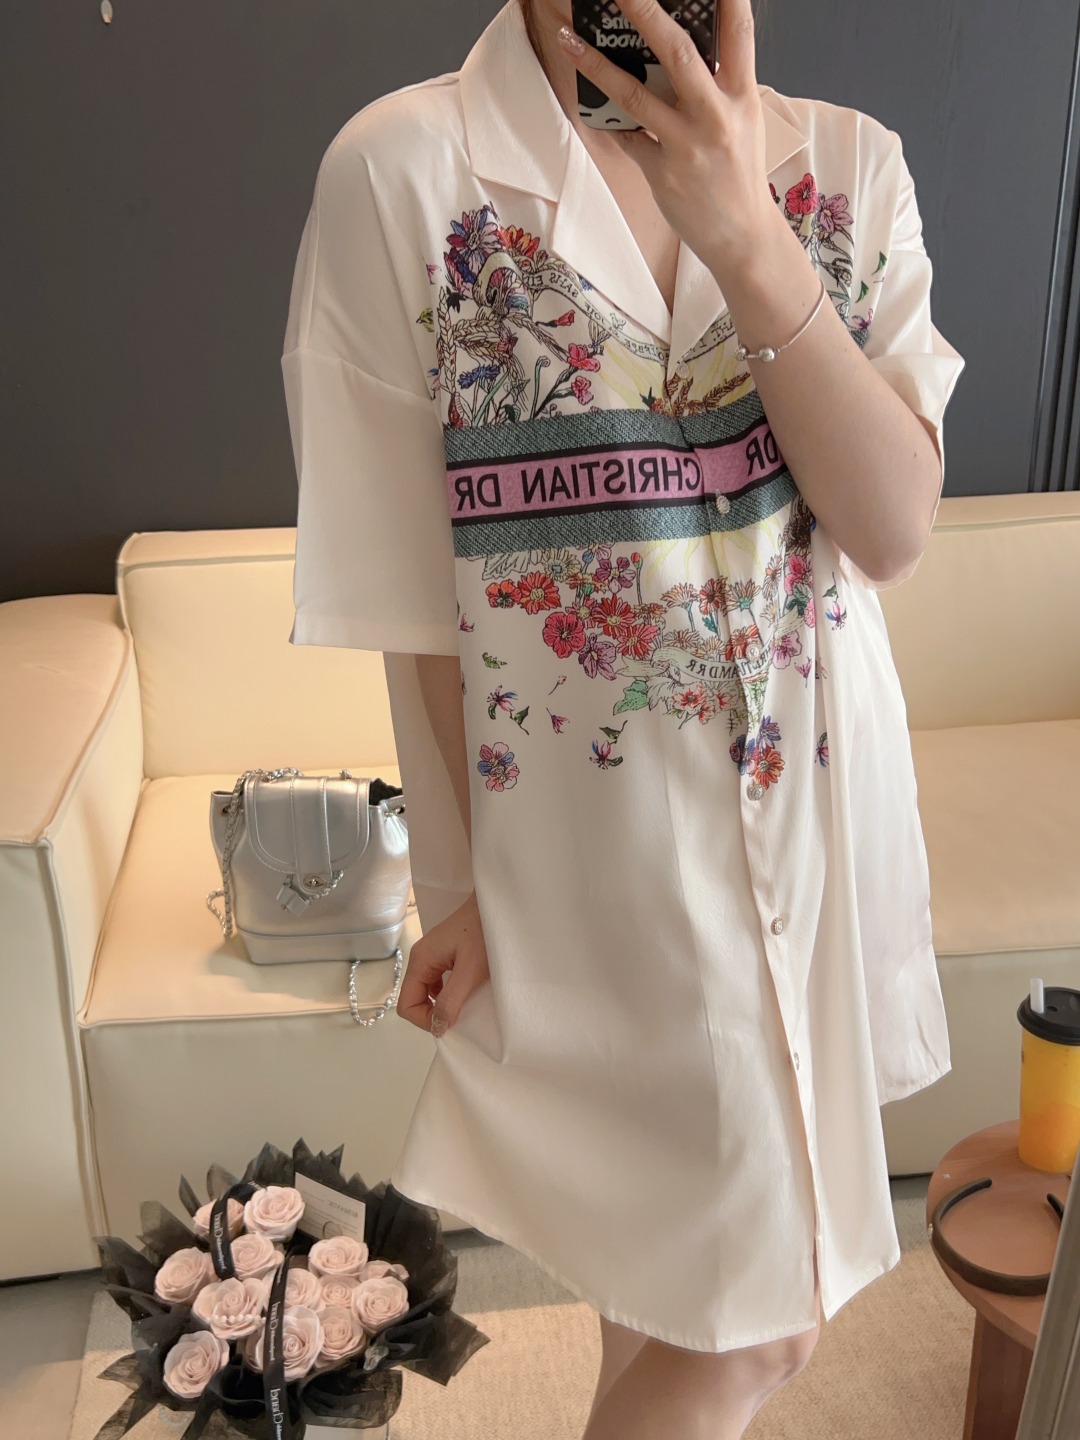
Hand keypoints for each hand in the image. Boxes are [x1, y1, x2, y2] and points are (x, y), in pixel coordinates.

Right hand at [396, 889, 489, 1037]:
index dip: (424, 1020)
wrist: (497, 903)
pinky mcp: (444, 954)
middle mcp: (420, 958)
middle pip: (414, 999)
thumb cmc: (485, 932)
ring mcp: (431, 955)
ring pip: (426, 992)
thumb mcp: (470, 970)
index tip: (450, 1023)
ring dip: (441, 1004)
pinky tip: (466, 992)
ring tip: (464, 1006)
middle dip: (432, 1014)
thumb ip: (451, 999)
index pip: (405, 1004)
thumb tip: (437, 1027)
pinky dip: (448, 993)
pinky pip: (437, 982)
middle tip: (459, 1017)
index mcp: (420, 960)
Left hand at [556, 0, 774, 278]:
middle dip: (646, 12)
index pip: (739, 31)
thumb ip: (719, 84)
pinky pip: (626, 138)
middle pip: (678, 53)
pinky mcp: (663, 172)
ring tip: (568, 39)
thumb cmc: (739, 174)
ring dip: (597, 65)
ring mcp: (687, 145)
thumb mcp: (743, 121)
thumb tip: (681, 47)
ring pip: (635, 95)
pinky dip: (605, 119)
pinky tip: (586, 101)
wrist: (742, 236)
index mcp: (742, 96)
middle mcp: (717, 115)